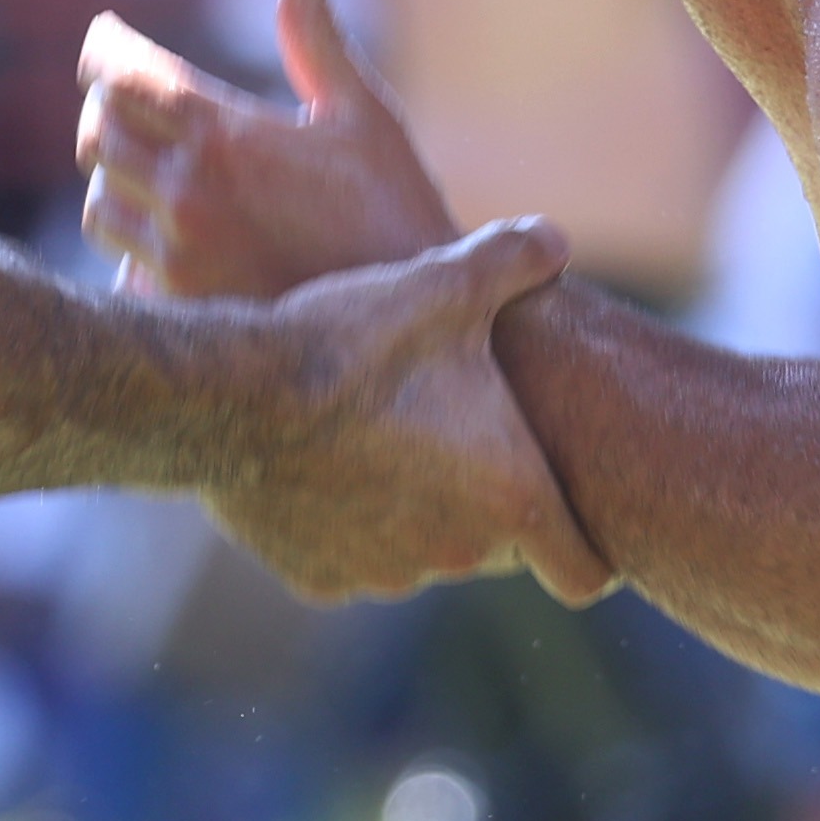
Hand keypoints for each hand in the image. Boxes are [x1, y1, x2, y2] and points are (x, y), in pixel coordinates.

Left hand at [80, 0, 456, 299]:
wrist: (414, 317)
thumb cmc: (393, 208)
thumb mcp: (364, 115)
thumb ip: (316, 38)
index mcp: (226, 137)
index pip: (122, 78)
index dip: (106, 52)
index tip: (107, 40)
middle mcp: (189, 195)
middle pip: (97, 134)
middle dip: (109, 112)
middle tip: (130, 101)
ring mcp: (178, 258)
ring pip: (99, 206)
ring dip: (117, 182)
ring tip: (149, 171)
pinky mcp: (181, 310)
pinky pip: (123, 270)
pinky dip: (137, 248)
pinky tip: (174, 239)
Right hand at [209, 218, 612, 604]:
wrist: (230, 392)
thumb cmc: (354, 341)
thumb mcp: (447, 284)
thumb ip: (514, 260)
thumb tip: (555, 240)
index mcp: (510, 499)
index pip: (585, 575)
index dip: (589, 547)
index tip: (576, 519)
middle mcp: (457, 554)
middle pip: (496, 551)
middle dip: (484, 502)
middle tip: (453, 432)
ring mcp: (384, 575)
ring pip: (420, 553)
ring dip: (412, 511)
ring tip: (378, 436)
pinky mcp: (317, 580)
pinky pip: (348, 559)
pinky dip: (345, 524)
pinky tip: (322, 466)